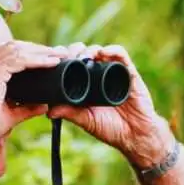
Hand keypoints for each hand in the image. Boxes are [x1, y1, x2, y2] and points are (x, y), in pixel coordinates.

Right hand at [0, 41, 66, 144]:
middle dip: (38, 49)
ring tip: (59, 55)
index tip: (48, 58)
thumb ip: (26, 109)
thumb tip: (44, 106)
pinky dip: (37, 59)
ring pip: (19, 50)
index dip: (30, 54)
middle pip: (16, 48)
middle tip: (58, 53)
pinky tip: (51, 62)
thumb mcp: (10, 115)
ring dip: (41, 51)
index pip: (10, 55)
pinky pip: (20, 59)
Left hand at [47, 43, 172, 168]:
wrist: (135, 135)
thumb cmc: (110, 128)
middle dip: (74, 51)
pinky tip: (102, 52)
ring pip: (100, 51)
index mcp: (87, 84)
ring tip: (82, 56)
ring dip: (89, 49)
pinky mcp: (129, 72)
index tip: (53, 59)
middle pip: (85, 53)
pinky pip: (121, 55)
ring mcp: (114, 72)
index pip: (73, 64)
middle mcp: (99, 75)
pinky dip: (112, 50)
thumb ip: (70, 113)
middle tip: (67, 57)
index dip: (63, 58)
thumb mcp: (86, 120)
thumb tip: (48, 111)